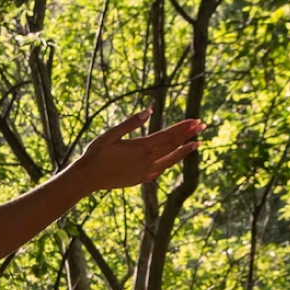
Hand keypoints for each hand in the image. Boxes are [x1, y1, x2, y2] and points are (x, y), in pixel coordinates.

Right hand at [72, 109, 205, 191]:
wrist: (87, 178)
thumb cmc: (95, 154)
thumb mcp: (110, 135)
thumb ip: (130, 123)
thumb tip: (149, 110)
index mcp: (141, 147)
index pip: (169, 135)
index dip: (183, 127)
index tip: (196, 120)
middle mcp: (148, 160)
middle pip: (173, 145)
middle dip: (188, 134)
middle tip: (202, 126)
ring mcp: (146, 171)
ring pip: (171, 159)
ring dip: (185, 150)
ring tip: (197, 143)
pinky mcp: (142, 179)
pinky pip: (161, 169)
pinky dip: (170, 162)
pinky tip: (174, 158)